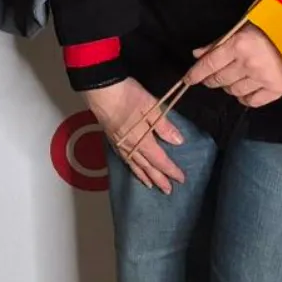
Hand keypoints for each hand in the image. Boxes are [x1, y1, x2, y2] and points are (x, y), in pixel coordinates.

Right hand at [84, 78, 185, 194]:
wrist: (100, 90)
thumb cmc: (127, 96)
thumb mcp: (151, 107)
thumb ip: (164, 126)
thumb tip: (178, 141)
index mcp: (142, 140)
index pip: (159, 160)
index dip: (170, 170)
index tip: (180, 179)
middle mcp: (130, 146)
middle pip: (147, 167)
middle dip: (159, 179)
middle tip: (168, 191)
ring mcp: (119, 143)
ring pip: (134, 165)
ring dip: (144, 176)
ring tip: (151, 185)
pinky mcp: (111, 138)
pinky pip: (124, 158)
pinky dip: (131, 166)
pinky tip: (132, 166)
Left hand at [184, 24, 281, 108]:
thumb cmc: (271, 28)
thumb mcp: (243, 28)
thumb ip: (219, 43)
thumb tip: (197, 54)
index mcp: (239, 45)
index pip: (209, 64)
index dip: (195, 74)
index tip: (188, 79)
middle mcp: (248, 64)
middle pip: (219, 79)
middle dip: (211, 80)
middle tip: (210, 78)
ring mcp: (262, 78)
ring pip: (233, 91)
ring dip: (228, 87)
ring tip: (231, 80)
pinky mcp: (276, 90)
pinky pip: (251, 101)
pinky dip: (244, 98)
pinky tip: (244, 91)